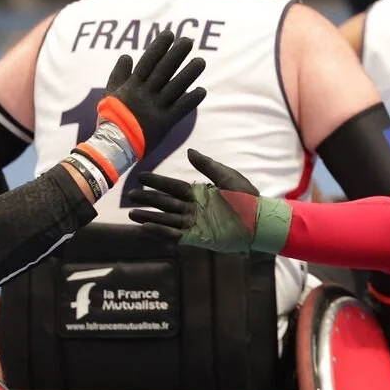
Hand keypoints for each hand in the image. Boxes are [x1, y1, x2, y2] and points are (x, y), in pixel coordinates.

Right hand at [96, 31, 206, 158]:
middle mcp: (145, 94)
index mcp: (132, 86)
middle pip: (163, 70)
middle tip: (189, 41)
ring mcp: (155, 108)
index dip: (159, 47)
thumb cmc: (111, 119)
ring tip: (201, 62)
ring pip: (175, 87)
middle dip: (176, 54)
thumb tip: (127, 56)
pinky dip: (191, 100)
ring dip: (189, 74)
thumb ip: (119, 74)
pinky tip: (202, 90)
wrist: (113, 146)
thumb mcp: (110, 93)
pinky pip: (180, 109)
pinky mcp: (164, 123)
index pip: (148, 62)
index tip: (170, 34)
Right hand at [127, 148, 292, 252]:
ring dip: (149, 216)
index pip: (172, 186)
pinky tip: (146, 227)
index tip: (141, 177)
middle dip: (148, 199)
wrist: (259, 220)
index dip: (157, 182)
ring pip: (166, 219)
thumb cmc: (247, 198)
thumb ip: (207, 166)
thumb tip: (189, 151)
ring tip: (132, 214)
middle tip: (129, 196)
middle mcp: (193, 208)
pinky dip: (161, 231)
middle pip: (165, 203)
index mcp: (199, 193)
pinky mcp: (198, 237)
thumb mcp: (227, 177)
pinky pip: (175, 234)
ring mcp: (195, 223)